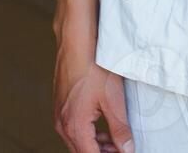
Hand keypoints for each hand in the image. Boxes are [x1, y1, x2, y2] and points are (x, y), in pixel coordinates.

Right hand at [54, 38, 132, 152]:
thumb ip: (120, 129)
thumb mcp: (113, 101)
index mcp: (75, 127)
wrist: (76, 45)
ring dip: (96, 145)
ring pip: (77, 141)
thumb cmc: (94, 68)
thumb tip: (126, 149)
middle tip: (122, 149)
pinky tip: (103, 126)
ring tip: (116, 140)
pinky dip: (88, 133)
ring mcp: (60, 115)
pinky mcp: (61, 106)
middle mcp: (63, 125)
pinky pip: (73, 128)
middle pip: (82, 151)